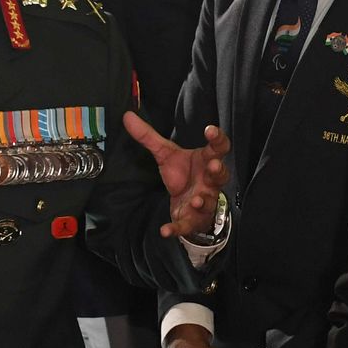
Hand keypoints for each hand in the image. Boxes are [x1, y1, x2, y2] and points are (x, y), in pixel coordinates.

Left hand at [123, 112, 230, 238]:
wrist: (186, 204)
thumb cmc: (183, 174)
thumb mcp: (166, 154)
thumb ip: (148, 137)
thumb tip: (127, 116)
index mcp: (206, 160)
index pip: (218, 147)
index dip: (217, 139)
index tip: (210, 130)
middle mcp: (209, 181)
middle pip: (220, 174)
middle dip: (218, 170)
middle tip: (213, 165)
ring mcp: (203, 200)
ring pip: (209, 201)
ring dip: (204, 201)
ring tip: (196, 199)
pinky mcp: (192, 219)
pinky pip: (186, 225)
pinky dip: (176, 228)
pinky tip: (165, 231)